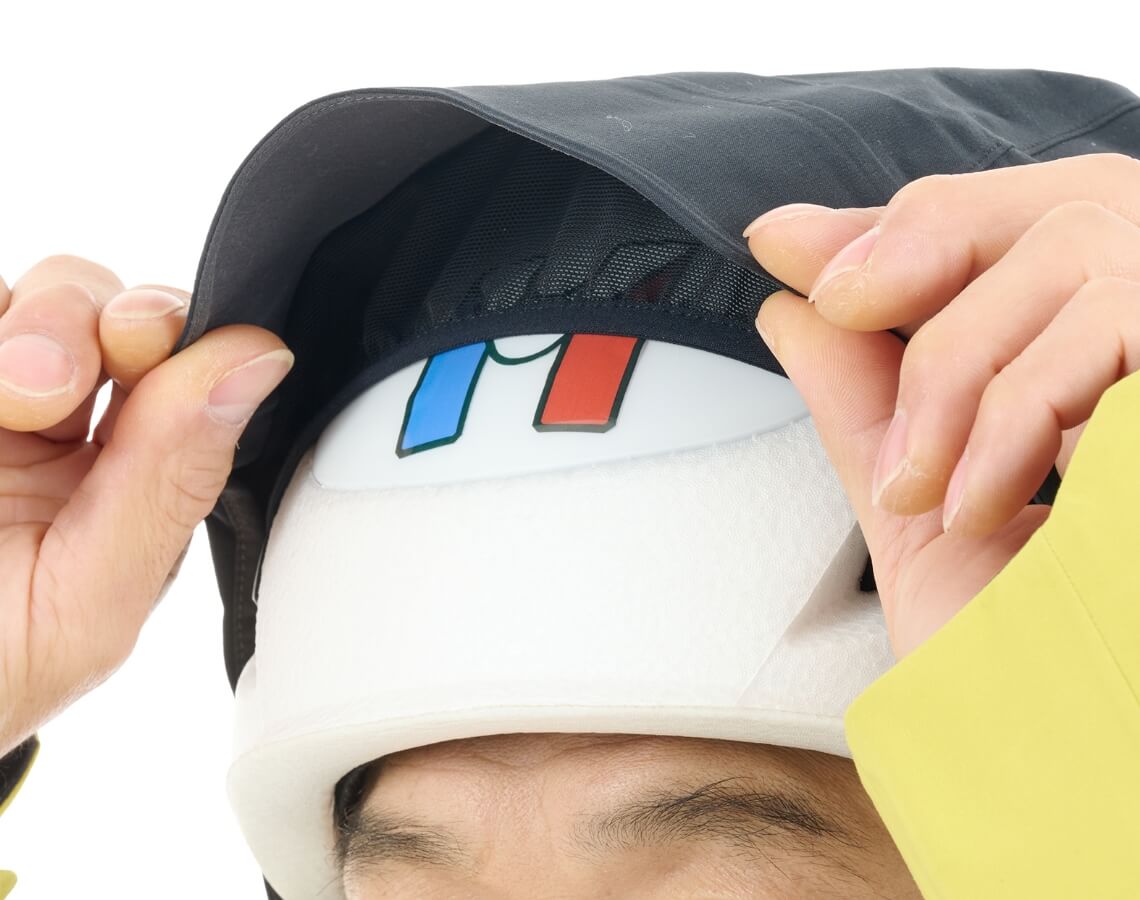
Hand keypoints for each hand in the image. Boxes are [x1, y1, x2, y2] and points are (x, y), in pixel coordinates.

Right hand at [0, 255, 293, 754]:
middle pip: (107, 308)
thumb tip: (261, 365)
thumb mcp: (81, 604)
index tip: (140, 347)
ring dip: (29, 324)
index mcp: (125, 483)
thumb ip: (170, 483)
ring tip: (9, 397)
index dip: (175, 339)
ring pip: (31, 296)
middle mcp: (56, 432)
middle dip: (91, 322)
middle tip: (46, 386)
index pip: (183, 369)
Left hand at [745, 152, 1139, 657]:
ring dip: (955, 374)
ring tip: (929, 488)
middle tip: (842, 316)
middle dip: (925, 252)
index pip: (1020, 230)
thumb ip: (864, 399)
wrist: (1075, 767)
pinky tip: (983, 502)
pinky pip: (1110, 332)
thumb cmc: (1014, 665)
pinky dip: (1011, 414)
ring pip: (1077, 252)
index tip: (789, 252)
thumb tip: (792, 304)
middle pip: (1060, 208)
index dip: (911, 225)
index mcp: (1097, 369)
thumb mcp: (916, 509)